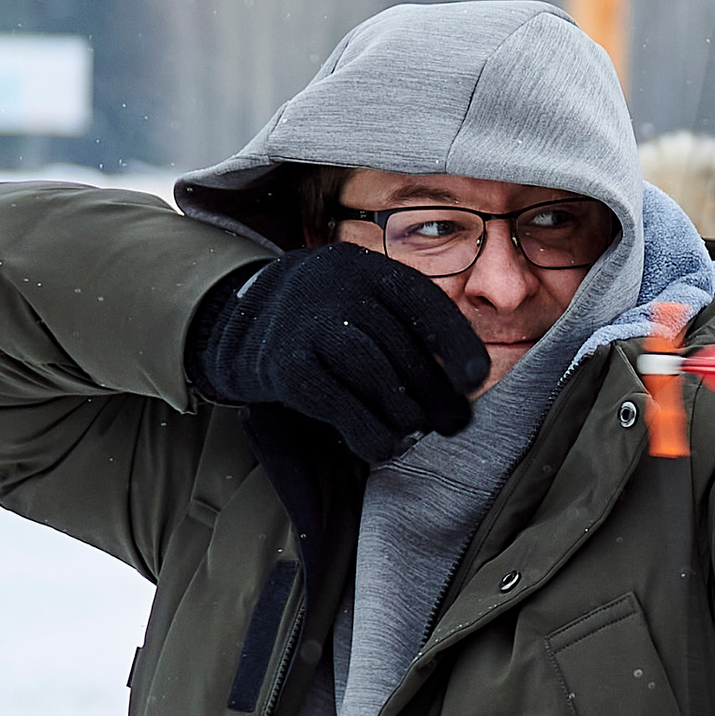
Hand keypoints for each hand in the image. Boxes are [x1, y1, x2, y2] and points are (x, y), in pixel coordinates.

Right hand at [188, 246, 488, 463]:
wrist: (238, 322)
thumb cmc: (324, 323)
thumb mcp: (363, 305)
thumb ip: (405, 330)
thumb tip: (466, 383)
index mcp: (367, 269)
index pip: (423, 303)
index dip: (455, 342)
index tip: (476, 379)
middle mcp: (337, 286)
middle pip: (401, 345)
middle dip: (434, 393)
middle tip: (453, 424)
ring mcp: (306, 322)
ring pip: (371, 371)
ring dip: (403, 411)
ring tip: (414, 433)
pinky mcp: (281, 363)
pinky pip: (334, 401)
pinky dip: (364, 428)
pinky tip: (380, 445)